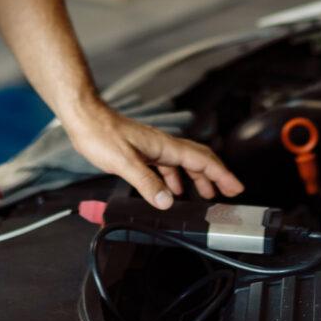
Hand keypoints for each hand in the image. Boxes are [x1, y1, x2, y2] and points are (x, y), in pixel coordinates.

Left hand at [61, 98, 243, 209]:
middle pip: (198, 161)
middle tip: (228, 194)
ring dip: (196, 180)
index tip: (235, 187)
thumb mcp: (124, 162)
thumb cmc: (101, 134)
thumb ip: (146, 182)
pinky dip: (175, 180)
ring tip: (204, 196)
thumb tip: (167, 201)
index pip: (202, 160)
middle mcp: (163, 146)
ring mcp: (153, 148)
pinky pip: (166, 167)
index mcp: (165, 146)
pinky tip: (170, 190)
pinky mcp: (142, 153)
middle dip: (216, 177)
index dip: (221, 174)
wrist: (84, 119)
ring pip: (183, 165)